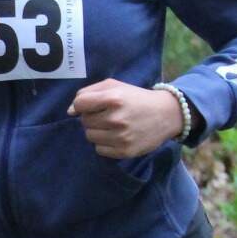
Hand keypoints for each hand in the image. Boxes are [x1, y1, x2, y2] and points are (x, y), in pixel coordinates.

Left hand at [67, 80, 181, 157]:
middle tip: (108, 114)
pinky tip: (117, 136)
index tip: (92, 105)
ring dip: (97, 131)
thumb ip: (89, 93)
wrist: (166, 114)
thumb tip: (70, 111)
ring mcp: (121, 137)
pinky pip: (99, 150)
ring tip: (112, 125)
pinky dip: (104, 143)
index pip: (80, 104)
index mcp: (114, 99)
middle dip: (92, 117)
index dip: (82, 105)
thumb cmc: (136, 98)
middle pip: (84, 121)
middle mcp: (116, 119)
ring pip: (90, 136)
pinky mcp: (125, 151)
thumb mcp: (115, 86)